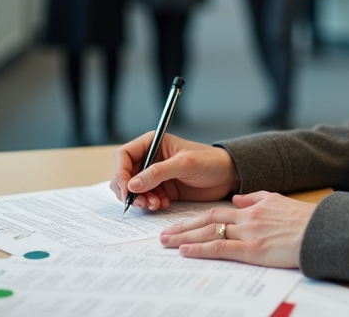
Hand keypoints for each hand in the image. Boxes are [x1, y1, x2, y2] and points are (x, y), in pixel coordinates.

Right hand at [111, 132, 239, 210]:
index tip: (127, 189)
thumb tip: (132, 185)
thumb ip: (157, 173)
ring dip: (140, 199)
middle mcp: (150, 158)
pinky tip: (163, 205)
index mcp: (152, 143)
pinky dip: (150, 204)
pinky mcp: (162, 189)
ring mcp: (155, 175)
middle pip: (124, 174)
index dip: (121, 172)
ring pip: (133, 189)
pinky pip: (146, 198)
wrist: (228, 177)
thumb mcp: (184, 164)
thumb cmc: (209, 162)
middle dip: (129, 190)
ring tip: (155, 204)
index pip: (124, 155)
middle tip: (141, 202)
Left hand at [159, 191, 314, 268]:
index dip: (197, 218)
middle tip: (163, 235)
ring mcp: (249, 233)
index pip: (217, 211)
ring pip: (209, 233)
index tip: (181, 223)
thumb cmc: (304, 220)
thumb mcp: (278, 200)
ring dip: (185, 237)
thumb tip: (236, 199)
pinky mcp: (253, 250)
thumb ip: (255, 198)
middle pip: (207, 221)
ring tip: (166, 242)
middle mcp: (247, 218)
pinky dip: (201, 249)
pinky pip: (221, 248)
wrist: (321, 231)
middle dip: (183, 227)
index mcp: (253, 207)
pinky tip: (186, 251)